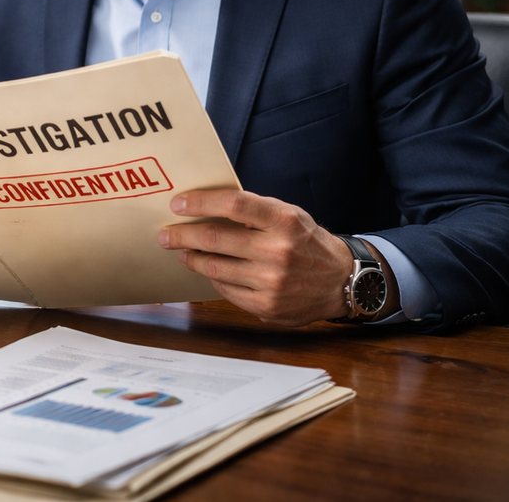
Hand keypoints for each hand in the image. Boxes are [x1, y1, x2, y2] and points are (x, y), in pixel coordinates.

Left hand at [158, 189, 392, 325]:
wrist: (341, 282)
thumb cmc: (307, 242)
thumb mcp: (289, 215)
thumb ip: (253, 211)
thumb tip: (204, 205)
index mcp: (284, 221)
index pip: (233, 205)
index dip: (200, 202)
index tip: (178, 204)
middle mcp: (278, 251)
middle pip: (215, 238)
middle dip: (182, 235)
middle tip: (166, 234)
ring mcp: (272, 282)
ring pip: (214, 267)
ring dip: (191, 258)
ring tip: (182, 251)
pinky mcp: (267, 306)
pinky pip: (225, 289)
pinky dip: (213, 278)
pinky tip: (208, 270)